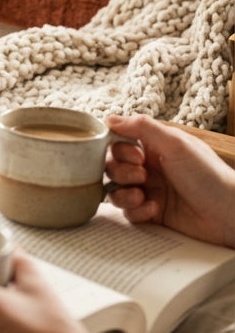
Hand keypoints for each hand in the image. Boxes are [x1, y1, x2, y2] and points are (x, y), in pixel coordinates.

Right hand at [106, 115, 234, 247]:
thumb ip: (142, 127)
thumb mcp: (176, 144)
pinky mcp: (151, 213)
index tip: (137, 156)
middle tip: (142, 176)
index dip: (120, 150)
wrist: (227, 213)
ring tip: (141, 196)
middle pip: (113, 166)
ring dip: (123, 193)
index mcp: (155, 147)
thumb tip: (109, 119)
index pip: (120, 142)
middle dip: (121, 172)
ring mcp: (150, 191)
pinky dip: (136, 211)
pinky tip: (154, 209)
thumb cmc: (208, 175)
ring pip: (116, 190)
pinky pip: (128, 212)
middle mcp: (150, 167)